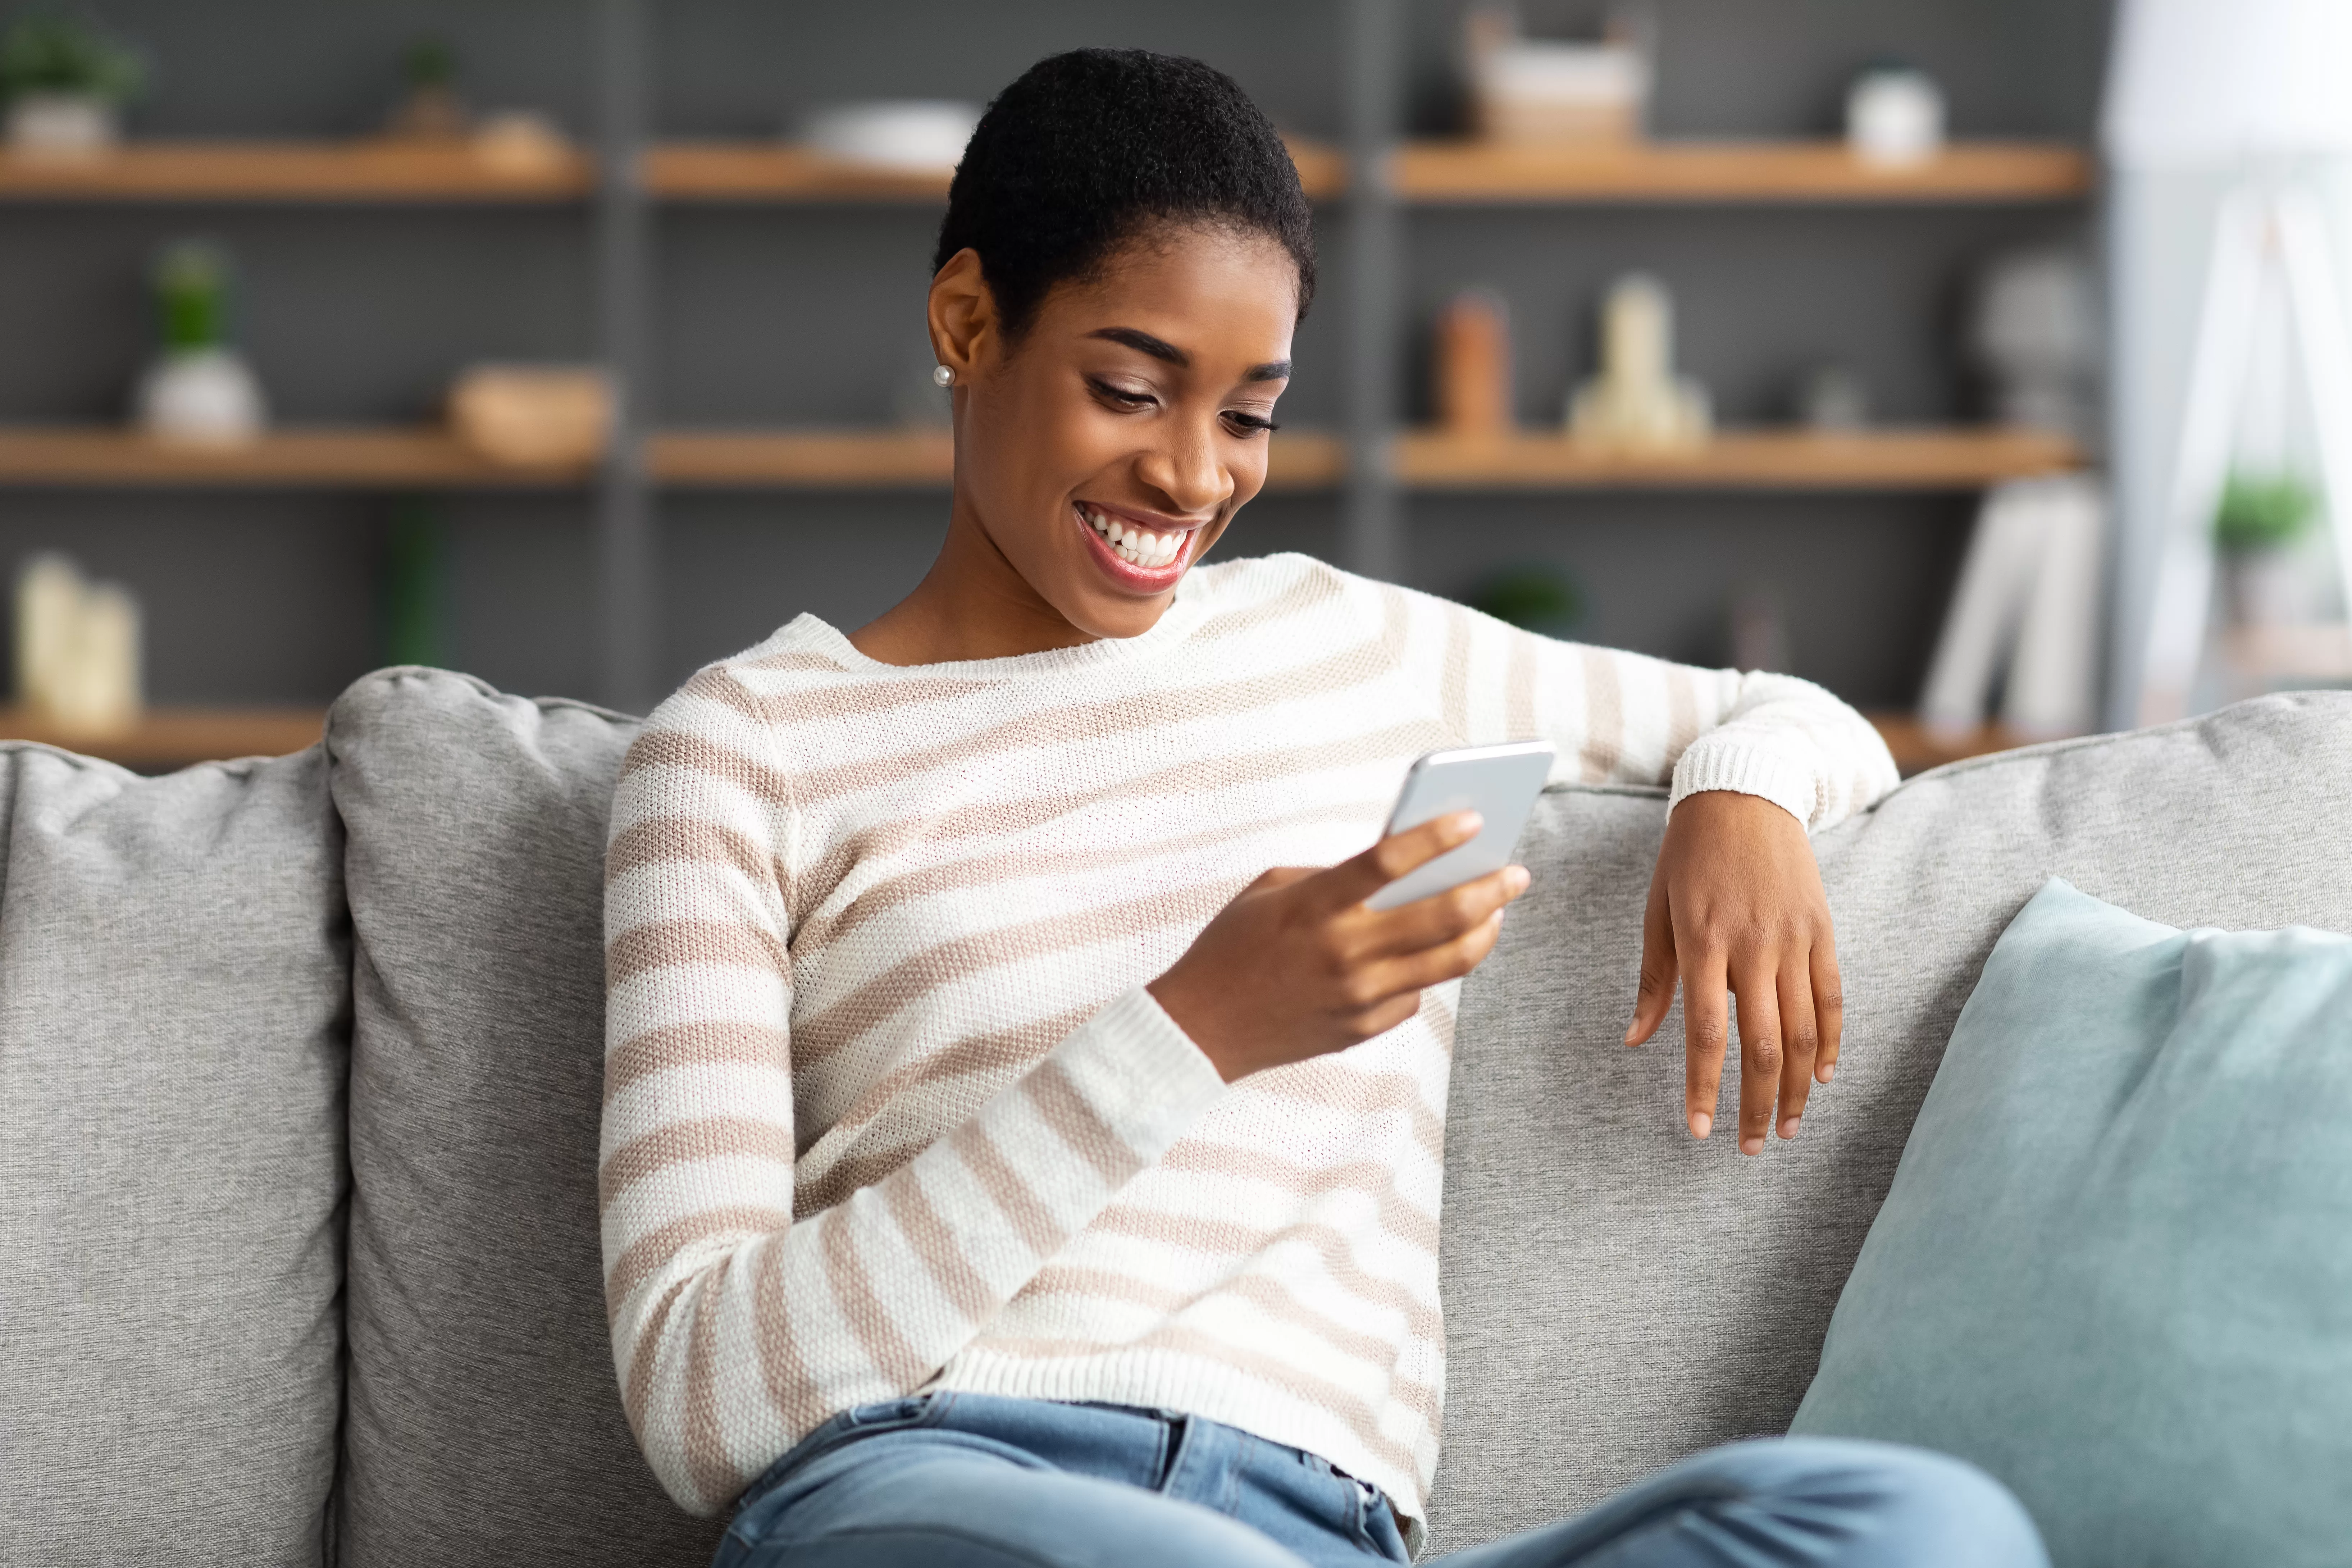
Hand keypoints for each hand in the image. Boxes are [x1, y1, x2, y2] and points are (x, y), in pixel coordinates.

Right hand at [1150, 812, 1531, 1082]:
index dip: (1437, 835)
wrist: (1200, 1028)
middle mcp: (1343, 951)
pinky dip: (1427, 970)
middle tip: (1516, 872)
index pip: (1387, 860)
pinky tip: (1429, 954)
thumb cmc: (1234, 945)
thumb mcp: (1272, 891)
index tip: (1474, 818)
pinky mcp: (1363, 1028)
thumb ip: (1333, 876)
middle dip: (1491, 888)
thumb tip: (1403, 867)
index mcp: (1315, 905)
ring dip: (1484, 932)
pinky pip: (1416, 995)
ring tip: (1496, 912)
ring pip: (1449, 962)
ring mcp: (1357, 995)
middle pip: (1442, 916)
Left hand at [1623, 790, 1841, 1154]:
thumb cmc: (1687, 858)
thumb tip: (1635, 1041)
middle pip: (1762, 1045)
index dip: (1704, 1088)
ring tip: (1784, 1127)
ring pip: (1804, 1031)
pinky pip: (1833, 998)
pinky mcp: (1822, 931)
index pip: (1706, 1033)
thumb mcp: (1657, 913)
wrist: (1743, 796)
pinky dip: (1831, 1043)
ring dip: (1795, 1088)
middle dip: (1755, 1104)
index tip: (1700, 1130)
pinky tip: (1820, 1078)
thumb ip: (1655, 981)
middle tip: (1747, 1145)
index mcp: (1703, 942)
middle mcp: (1753, 946)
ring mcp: (1793, 939)